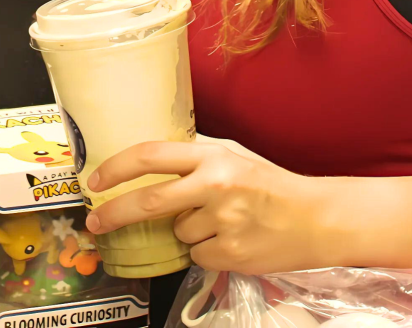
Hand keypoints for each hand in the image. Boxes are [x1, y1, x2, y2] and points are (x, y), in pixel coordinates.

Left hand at [84, 139, 325, 274]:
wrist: (316, 219)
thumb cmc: (272, 186)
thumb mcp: (234, 157)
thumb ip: (195, 157)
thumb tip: (149, 160)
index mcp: (212, 156)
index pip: (151, 155)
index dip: (116, 168)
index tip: (95, 179)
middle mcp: (214, 186)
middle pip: (148, 202)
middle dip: (114, 214)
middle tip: (95, 224)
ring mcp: (222, 222)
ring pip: (177, 234)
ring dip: (187, 233)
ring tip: (222, 224)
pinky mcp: (229, 253)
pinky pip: (197, 256)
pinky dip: (207, 252)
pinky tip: (232, 241)